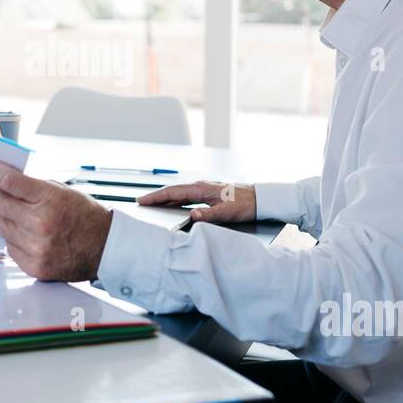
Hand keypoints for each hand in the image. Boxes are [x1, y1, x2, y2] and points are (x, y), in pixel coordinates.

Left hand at [0, 151, 112, 281]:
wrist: (106, 249)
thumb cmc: (86, 216)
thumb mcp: (62, 191)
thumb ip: (32, 187)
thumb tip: (0, 178)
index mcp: (50, 200)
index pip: (7, 180)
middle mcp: (40, 224)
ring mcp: (35, 247)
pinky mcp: (33, 266)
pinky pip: (9, 245)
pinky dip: (9, 234)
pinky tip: (14, 227)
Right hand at [138, 180, 255, 223]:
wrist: (261, 198)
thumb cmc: (246, 204)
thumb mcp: (227, 212)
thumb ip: (208, 215)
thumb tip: (191, 217)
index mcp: (202, 188)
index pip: (174, 192)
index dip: (156, 196)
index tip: (142, 200)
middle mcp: (201, 186)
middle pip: (173, 190)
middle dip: (156, 196)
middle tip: (141, 202)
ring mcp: (204, 189)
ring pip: (179, 193)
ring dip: (165, 198)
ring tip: (152, 205)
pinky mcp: (208, 193)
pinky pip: (187, 196)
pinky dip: (176, 200)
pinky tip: (173, 206)